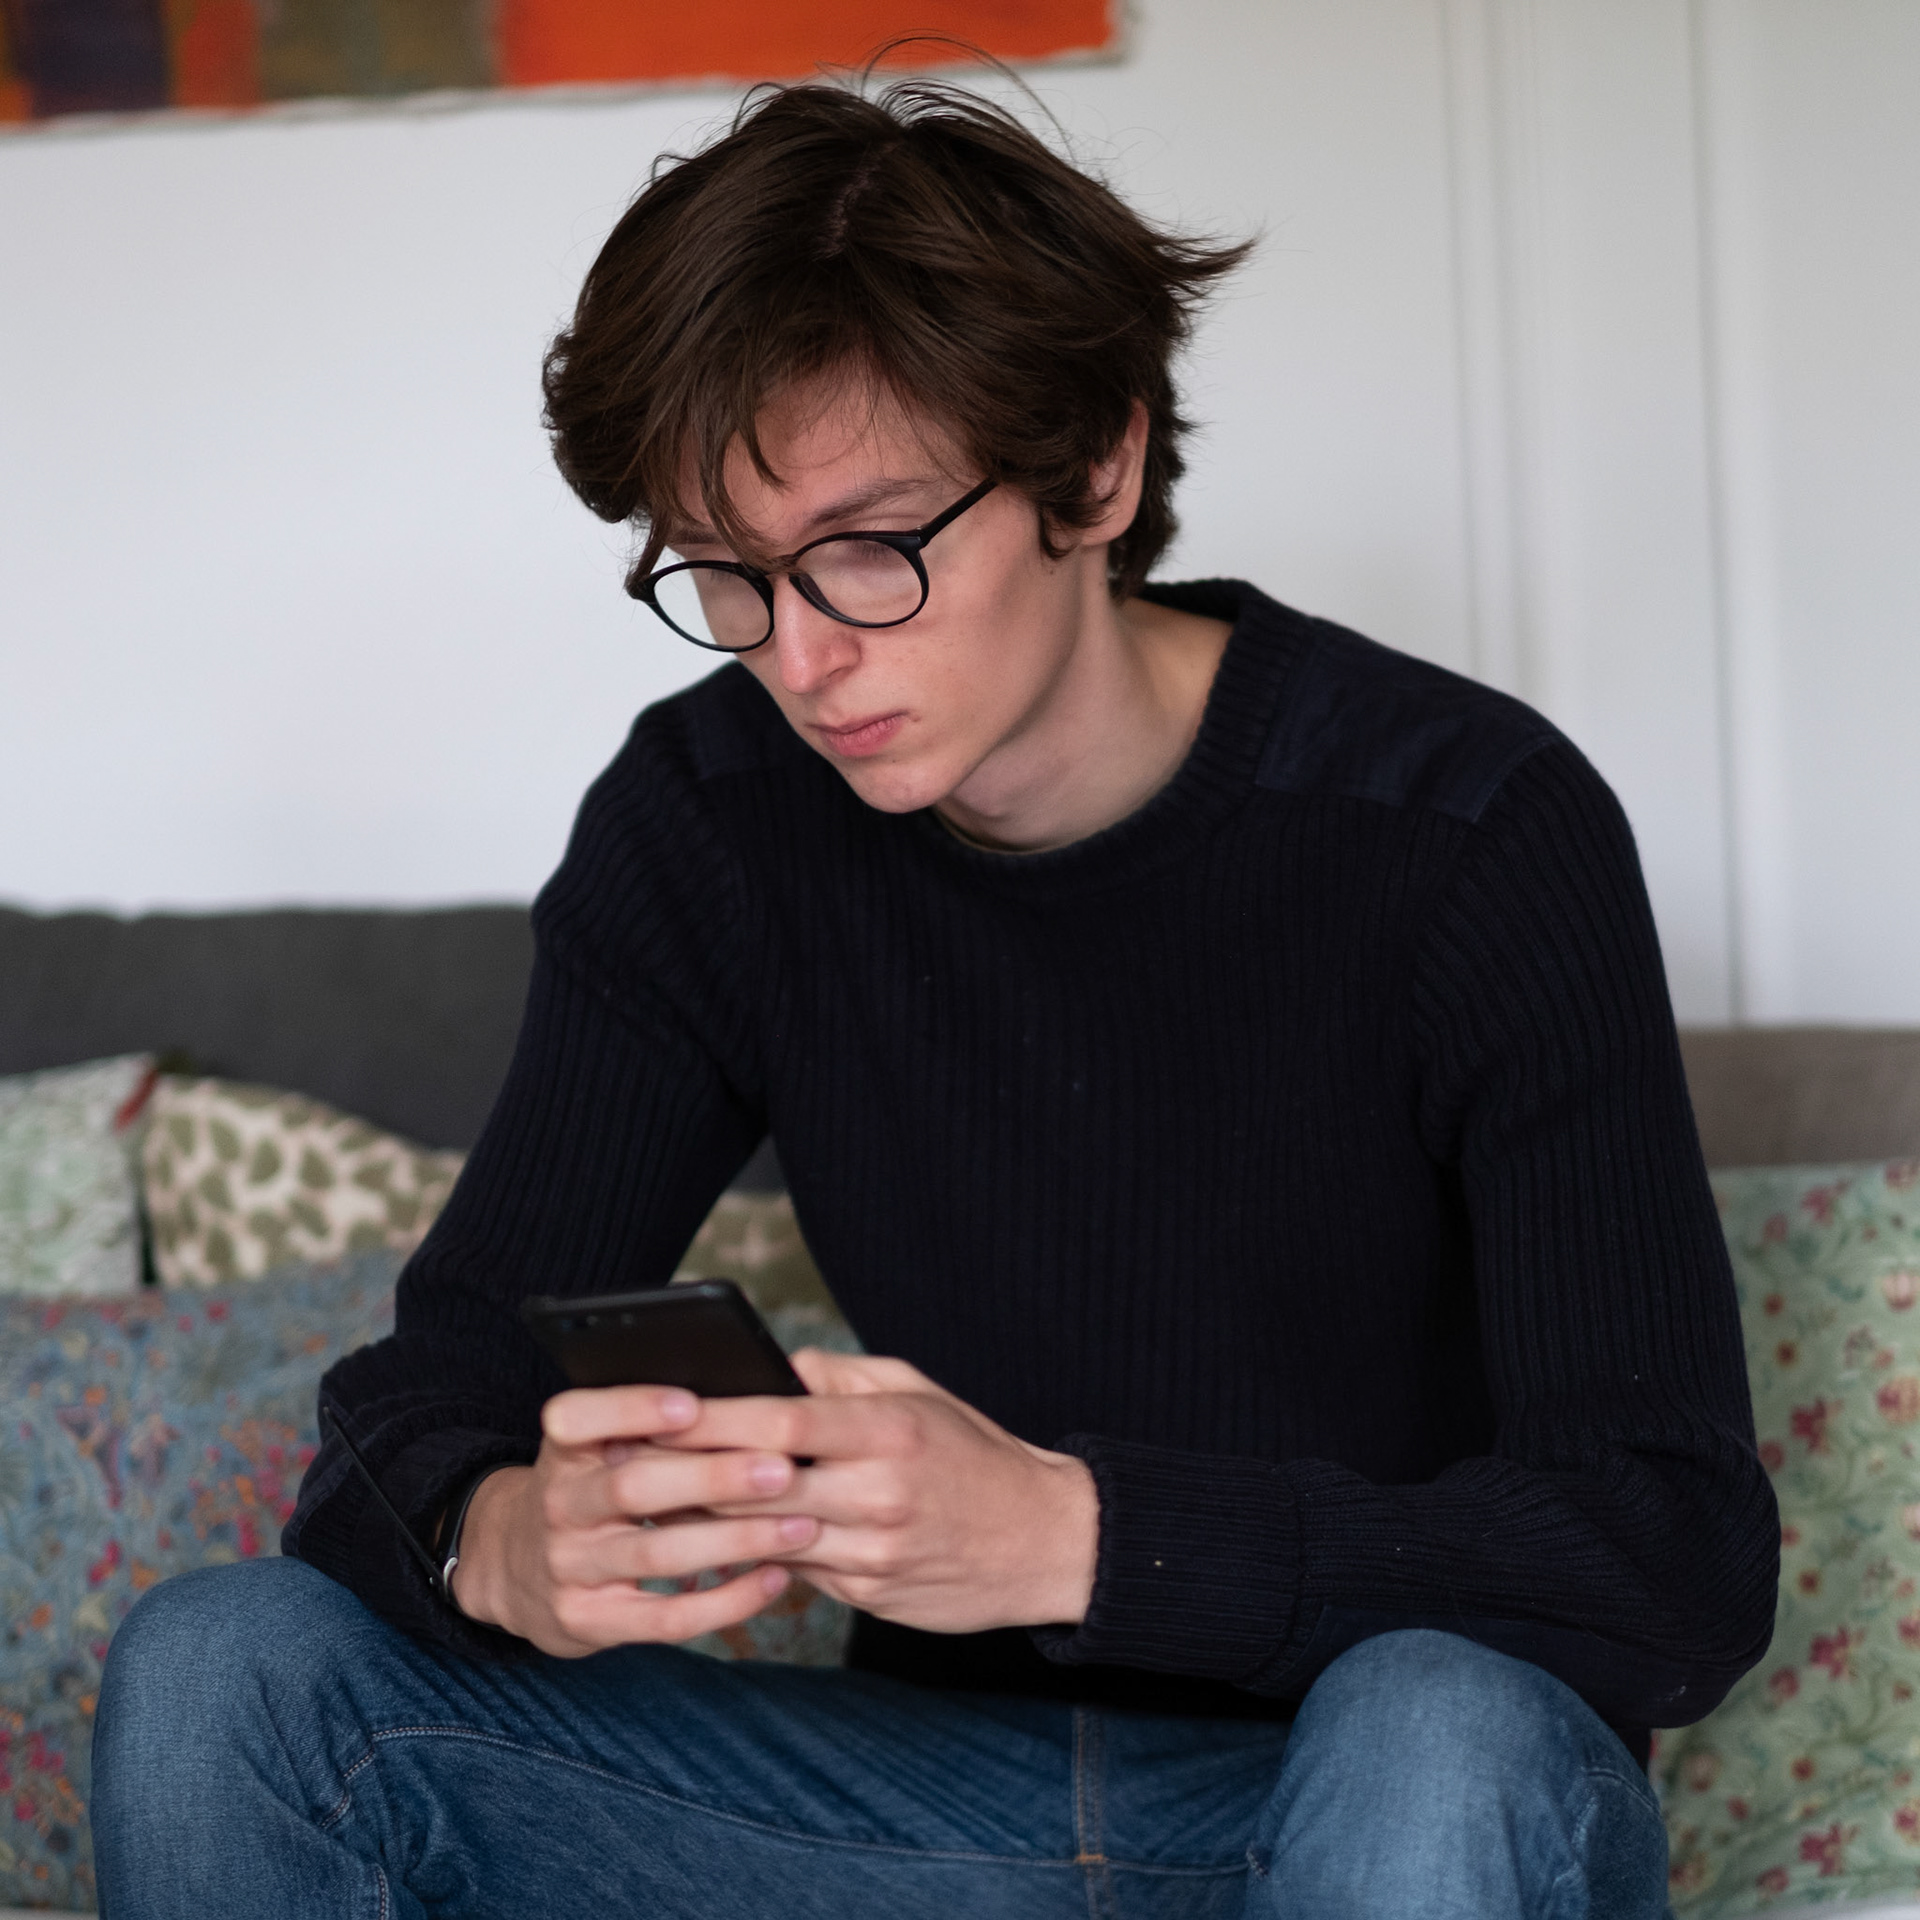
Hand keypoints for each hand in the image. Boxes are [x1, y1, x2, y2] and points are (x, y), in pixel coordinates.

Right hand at [448, 1385, 821, 1657]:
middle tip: (781, 1469)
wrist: (516, 1568)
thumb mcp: (595, 1446)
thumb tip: (749, 1398)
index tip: (694, 1404)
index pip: (579, 1418)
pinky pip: (666, 1618)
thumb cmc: (589, 1486)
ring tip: (801, 1526)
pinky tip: (775, 1578)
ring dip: (736, 1540)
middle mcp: (559, 1504)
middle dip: (711, 1478)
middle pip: (632, 1488)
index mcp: (564, 1448)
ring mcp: (569, 1566)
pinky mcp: (589, 1621)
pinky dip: (727, 1600)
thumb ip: (647, 1426)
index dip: (633, 1410)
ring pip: (659, 1554)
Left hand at [666, 1349, 1098, 1634]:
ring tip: (651, 1500)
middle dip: (688, 1471)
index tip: (655, 1405)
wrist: (1045, 1540)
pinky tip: (714, 1539)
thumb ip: (840, 1379)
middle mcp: (880, 1494)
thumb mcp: (917, 1393)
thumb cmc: (973, 1452)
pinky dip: (755, 1551)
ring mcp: (874, 1552)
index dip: (712, 1416)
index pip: (783, 1419)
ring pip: (768, 1535)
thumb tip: (770, 1366)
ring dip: (707, 1521)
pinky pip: (798, 1570)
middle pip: (760, 1483)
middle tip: (627, 1457)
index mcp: (890, 1431)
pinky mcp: (871, 1595)